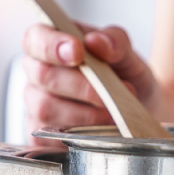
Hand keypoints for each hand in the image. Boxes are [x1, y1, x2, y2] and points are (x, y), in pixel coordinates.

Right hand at [21, 23, 156, 132]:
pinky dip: (79, 135)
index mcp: (51, 44)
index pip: (37, 38)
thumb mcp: (128, 55)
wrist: (137, 112)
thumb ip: (115, 41)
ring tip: (112, 114)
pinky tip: (101, 131)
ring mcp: (36, 105)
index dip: (52, 45)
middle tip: (109, 93)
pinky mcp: (41, 135)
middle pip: (43, 75)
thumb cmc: (124, 78)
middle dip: (80, 85)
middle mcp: (37, 72)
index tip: (77, 52)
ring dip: (84, 114)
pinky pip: (51, 137)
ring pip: (46, 108)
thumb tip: (97, 41)